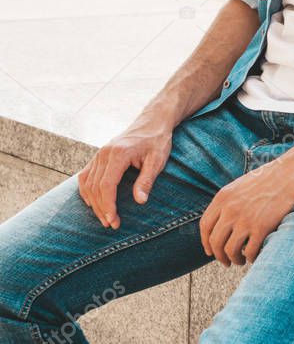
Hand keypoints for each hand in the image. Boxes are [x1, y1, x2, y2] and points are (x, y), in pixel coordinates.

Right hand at [78, 114, 173, 228]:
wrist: (153, 121)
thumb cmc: (157, 140)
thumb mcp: (157, 160)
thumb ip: (147, 180)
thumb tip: (140, 201)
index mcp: (118, 153)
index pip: (107, 185)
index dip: (108, 205)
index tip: (113, 220)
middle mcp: (104, 153)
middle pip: (96, 187)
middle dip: (101, 208)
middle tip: (111, 224)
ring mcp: (99, 154)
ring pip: (88, 183)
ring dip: (93, 202)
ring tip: (104, 217)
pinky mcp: (99, 155)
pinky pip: (85, 175)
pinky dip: (86, 190)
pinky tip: (92, 202)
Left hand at [200, 157, 293, 266]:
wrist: (290, 173)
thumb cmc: (268, 179)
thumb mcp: (240, 186)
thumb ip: (228, 203)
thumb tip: (221, 224)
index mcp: (223, 198)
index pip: (205, 226)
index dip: (205, 242)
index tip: (210, 251)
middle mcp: (230, 210)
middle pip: (216, 242)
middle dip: (219, 256)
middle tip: (226, 261)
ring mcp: (245, 220)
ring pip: (230, 250)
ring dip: (234, 259)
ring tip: (240, 261)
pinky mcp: (261, 227)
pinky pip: (251, 251)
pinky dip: (251, 258)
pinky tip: (255, 257)